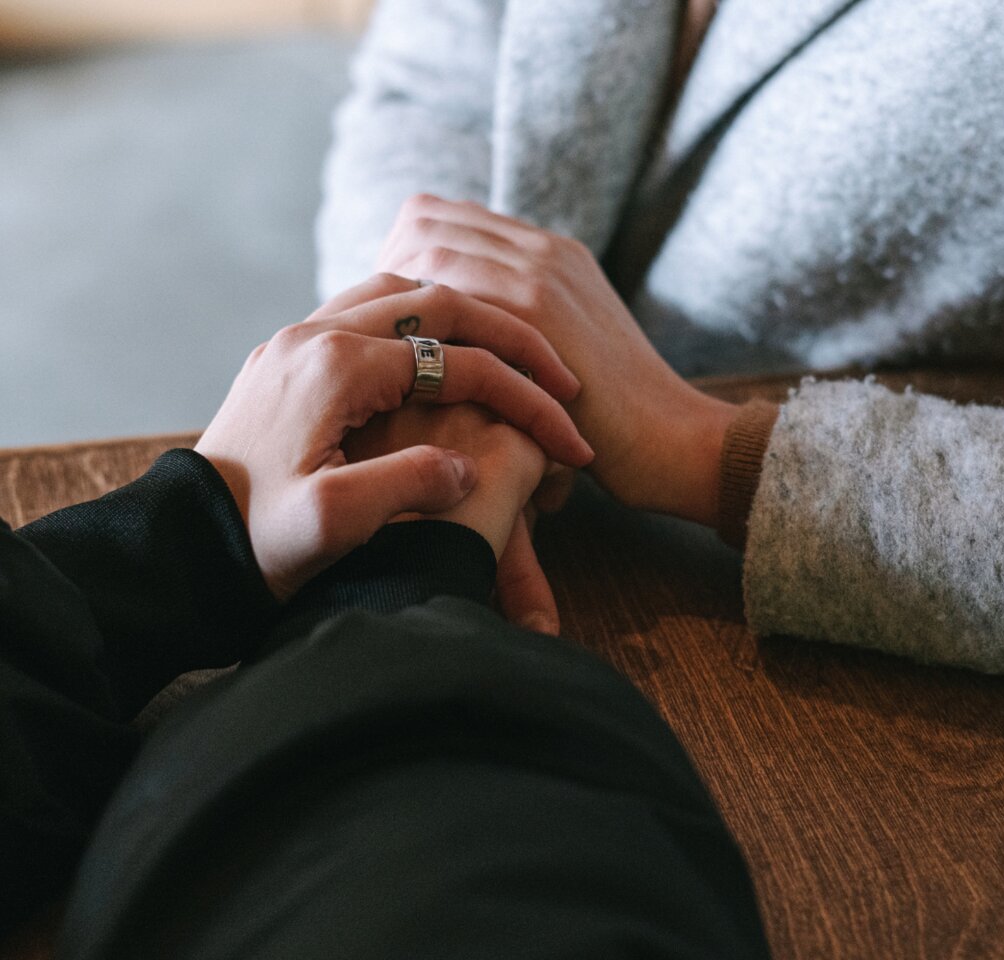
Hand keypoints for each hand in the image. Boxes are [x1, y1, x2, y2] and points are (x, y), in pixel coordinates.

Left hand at [195, 275, 591, 599]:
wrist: (182, 548)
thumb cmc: (254, 543)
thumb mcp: (334, 524)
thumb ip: (410, 484)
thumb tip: (466, 467)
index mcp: (336, 367)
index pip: (461, 364)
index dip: (528, 400)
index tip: (572, 440)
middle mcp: (317, 335)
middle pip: (440, 302)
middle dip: (512, 337)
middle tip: (561, 377)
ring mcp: (300, 340)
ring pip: (405, 294)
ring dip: (470, 321)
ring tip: (515, 361)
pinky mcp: (292, 358)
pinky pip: (373, 311)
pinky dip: (426, 325)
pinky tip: (449, 360)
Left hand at [378, 195, 737, 526]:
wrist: (674, 439)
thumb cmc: (610, 419)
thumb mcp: (560, 353)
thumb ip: (514, 328)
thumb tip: (447, 339)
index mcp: (546, 252)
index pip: (438, 216)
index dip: (398, 259)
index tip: (392, 319)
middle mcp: (543, 248)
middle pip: (424, 219)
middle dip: (387, 273)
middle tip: (383, 334)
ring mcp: (543, 272)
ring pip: (432, 249)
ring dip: (400, 301)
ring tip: (394, 354)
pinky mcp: (542, 311)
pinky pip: (455, 291)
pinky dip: (424, 328)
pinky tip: (413, 372)